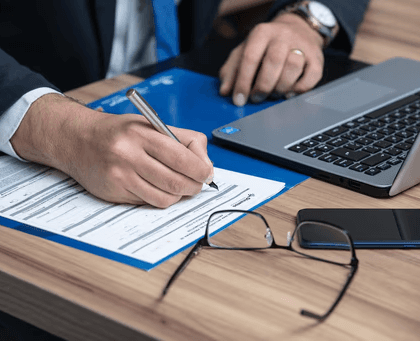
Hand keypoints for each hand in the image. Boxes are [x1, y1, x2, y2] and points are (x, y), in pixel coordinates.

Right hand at [10, 94, 213, 207]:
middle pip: (176, 182)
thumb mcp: (152, 125)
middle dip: (194, 186)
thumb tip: (206, 165)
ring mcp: (120, 176)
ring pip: (164, 198)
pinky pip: (147, 203)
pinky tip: (158, 188)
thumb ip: (183, 140)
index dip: (201, 170)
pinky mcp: (114, 193)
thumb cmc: (120, 132)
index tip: (207, 174)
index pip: (182, 158)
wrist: (78, 140)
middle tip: (197, 184)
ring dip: (178, 196)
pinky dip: (159, 198)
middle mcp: (129, 155)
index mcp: (142, 134)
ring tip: (178, 186)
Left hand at [219, 13, 324, 105]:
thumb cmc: (266, 46)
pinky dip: (299, 89)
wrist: (297, 30)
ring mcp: (302, 46)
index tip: (239, 99)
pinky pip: (311, 76)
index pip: (250, 57)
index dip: (243, 82)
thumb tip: (225, 91)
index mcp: (261, 33)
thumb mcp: (244, 51)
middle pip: (273, 62)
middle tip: (257, 98)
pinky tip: (288, 93)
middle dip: (262, 86)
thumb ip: (231, 70)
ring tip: (273, 94)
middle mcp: (283, 36)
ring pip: (293, 67)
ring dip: (280, 87)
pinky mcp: (317, 58)